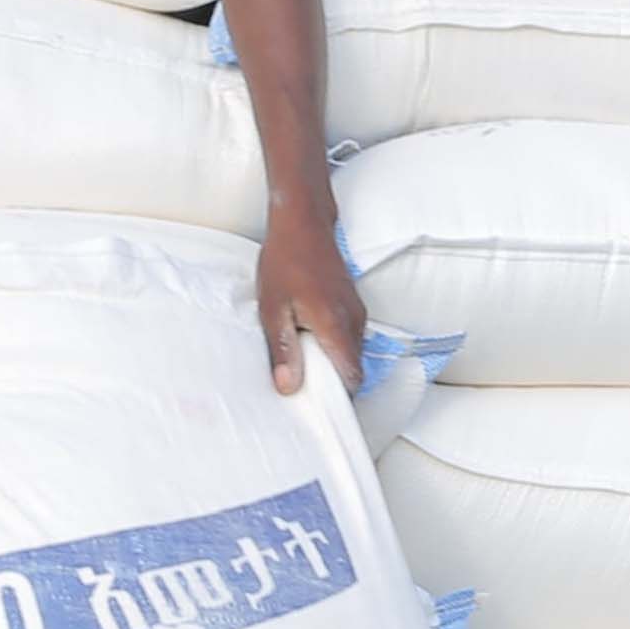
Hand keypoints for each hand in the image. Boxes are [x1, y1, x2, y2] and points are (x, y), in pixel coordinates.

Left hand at [256, 207, 366, 396]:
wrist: (303, 221)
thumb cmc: (285, 260)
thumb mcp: (272, 308)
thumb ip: (283, 350)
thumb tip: (289, 387)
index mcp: (336, 326)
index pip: (351, 378)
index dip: (337, 398)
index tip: (317, 407)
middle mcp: (354, 321)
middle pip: (353, 368)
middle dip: (331, 383)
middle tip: (302, 386)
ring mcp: (357, 311)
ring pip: (351, 352)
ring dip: (330, 362)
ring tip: (300, 361)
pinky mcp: (353, 303)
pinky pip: (349, 336)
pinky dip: (333, 345)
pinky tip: (307, 338)